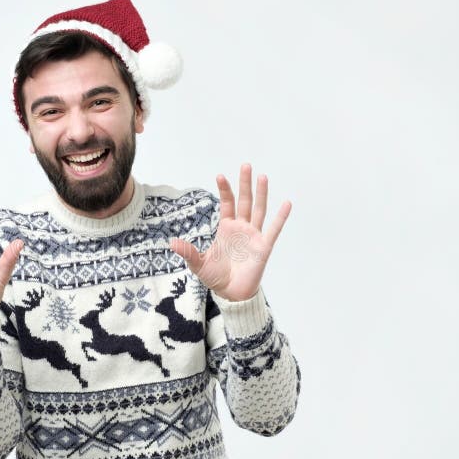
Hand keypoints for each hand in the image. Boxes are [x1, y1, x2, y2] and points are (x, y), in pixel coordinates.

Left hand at [170, 164, 290, 301]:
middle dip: (245, 184)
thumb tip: (172, 243)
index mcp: (226, 228)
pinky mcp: (264, 246)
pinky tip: (286, 203)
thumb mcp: (198, 264)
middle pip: (245, 201)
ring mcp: (254, 236)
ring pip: (259, 210)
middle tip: (246, 165)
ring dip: (261, 193)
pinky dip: (281, 217)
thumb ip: (188, 252)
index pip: (227, 204)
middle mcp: (241, 228)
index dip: (225, 190)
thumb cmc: (216, 277)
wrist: (231, 294)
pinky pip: (273, 229)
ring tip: (262, 176)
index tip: (220, 175)